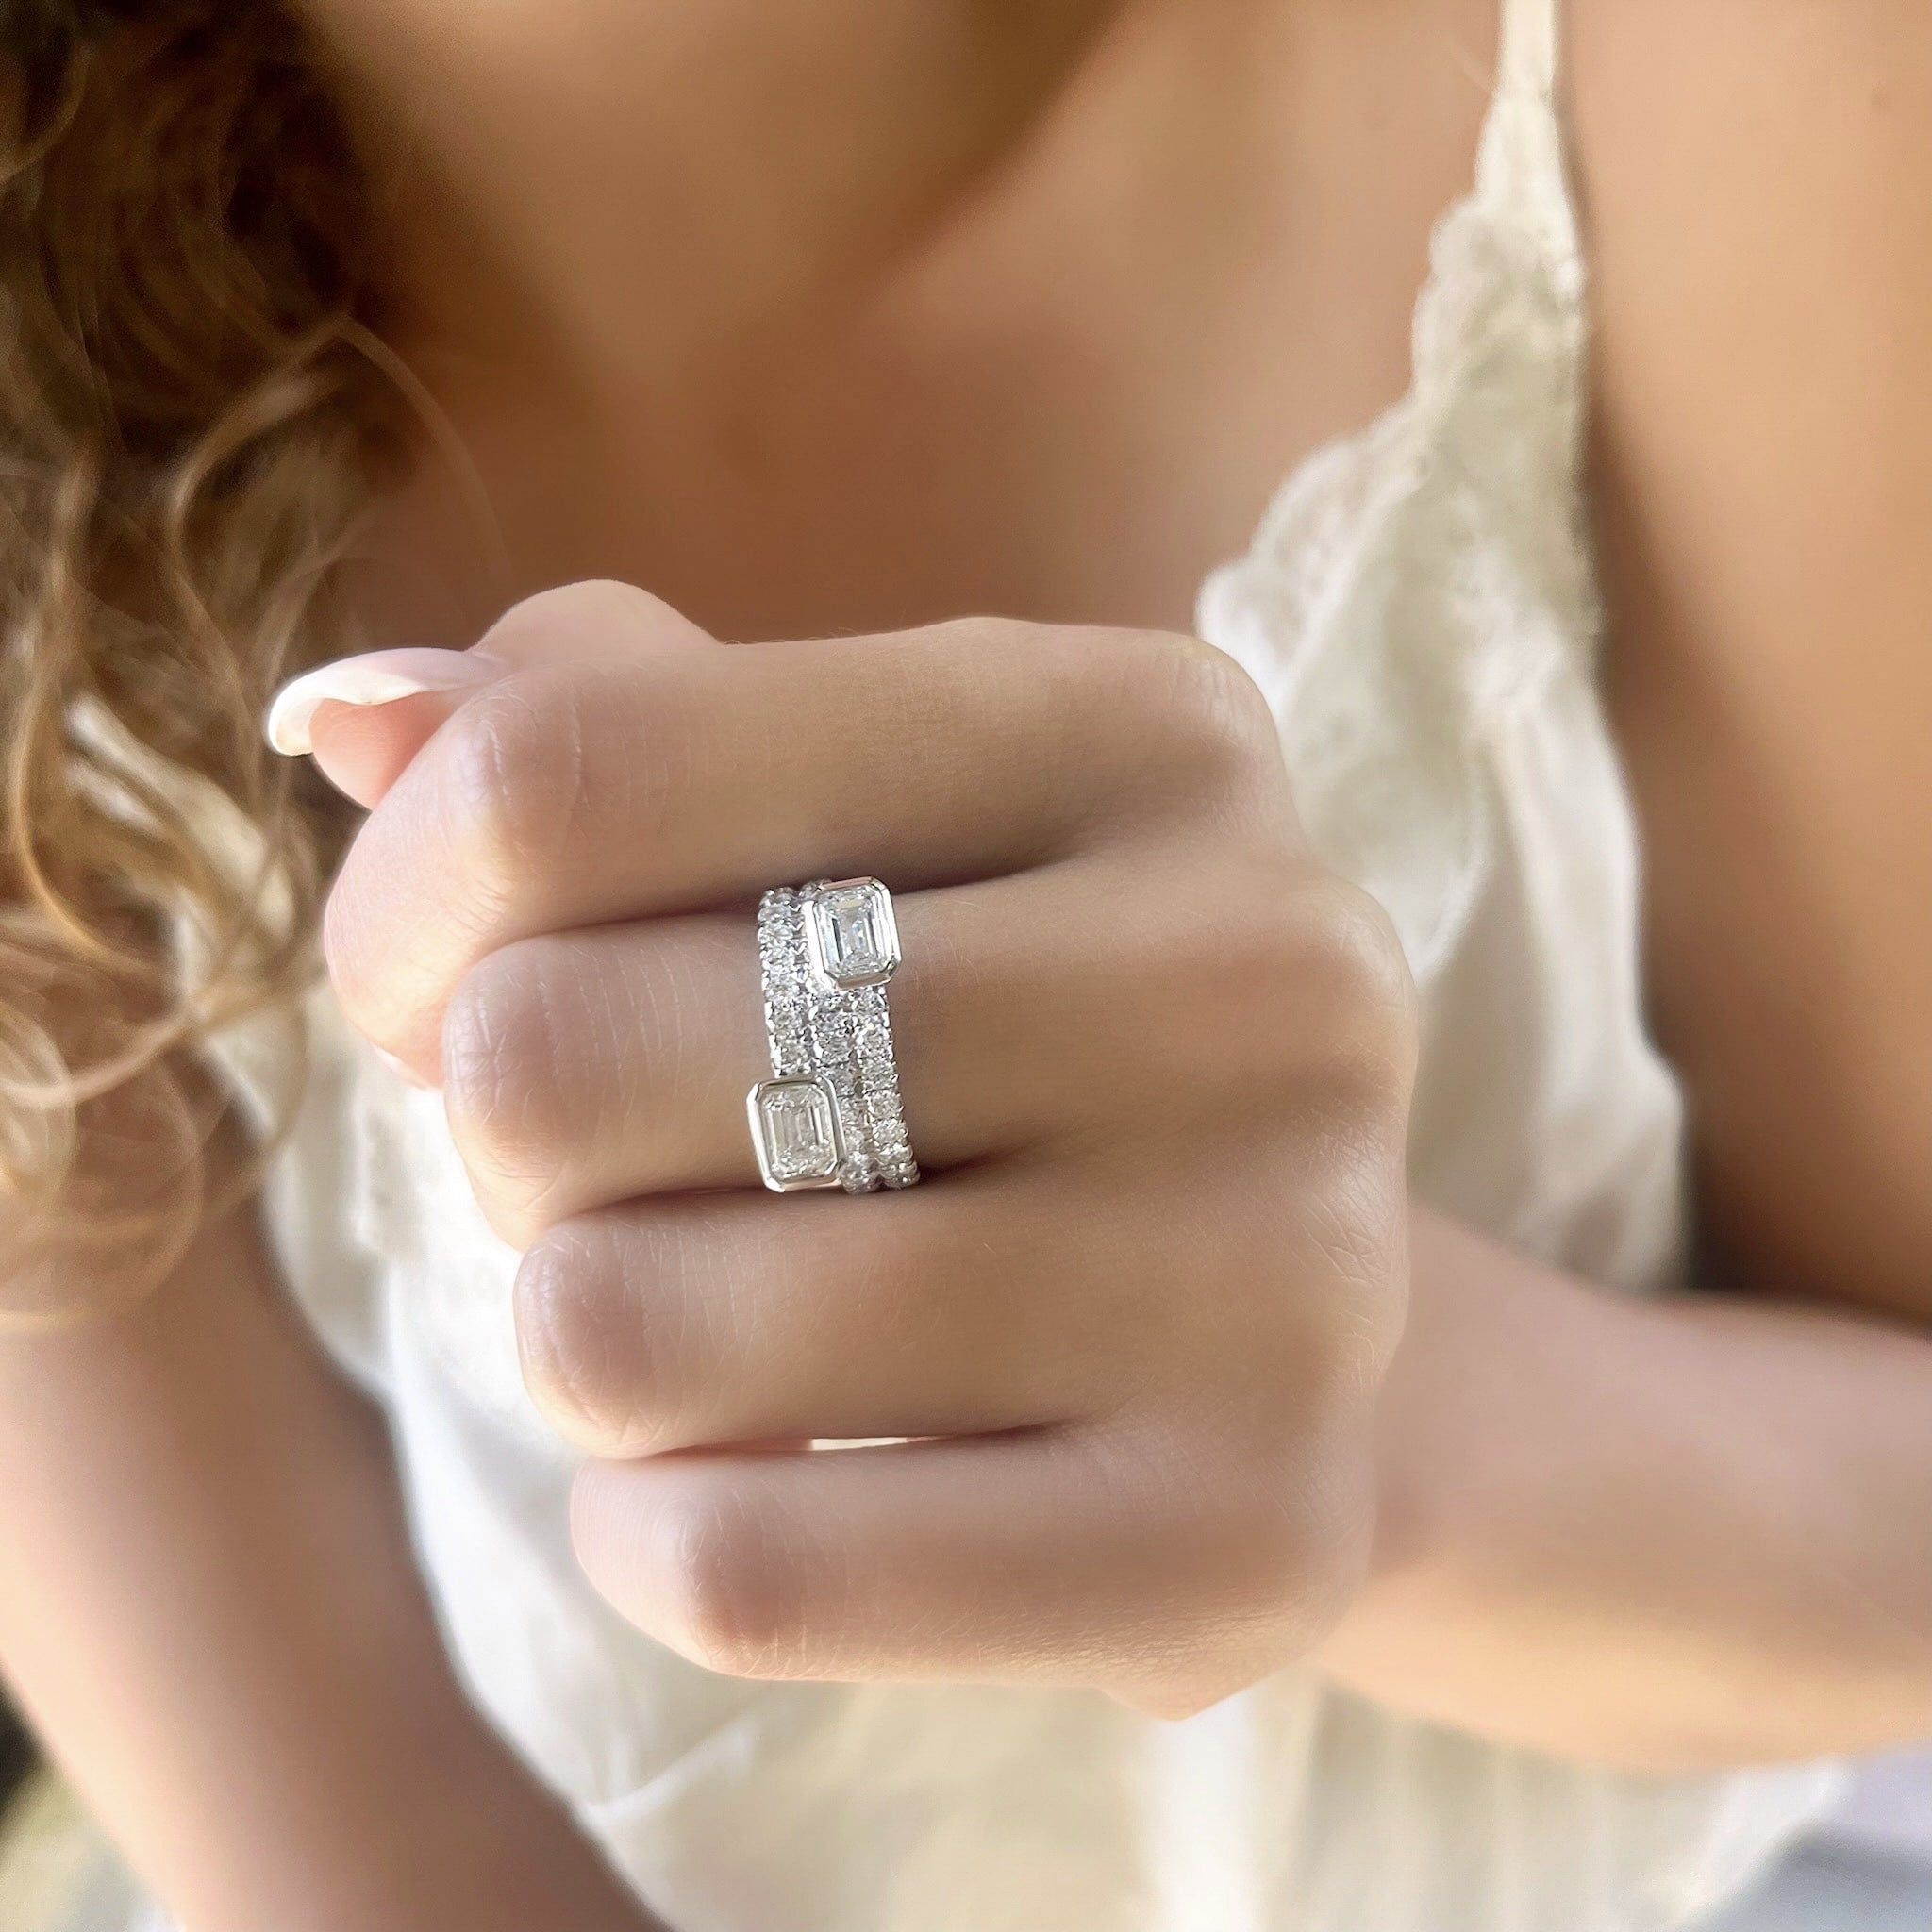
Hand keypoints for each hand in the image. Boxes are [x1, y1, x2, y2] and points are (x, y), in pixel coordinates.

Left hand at [303, 581, 1417, 1715]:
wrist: (1284, 1316)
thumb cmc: (1009, 1030)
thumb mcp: (864, 814)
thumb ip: (611, 731)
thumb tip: (353, 719)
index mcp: (1143, 731)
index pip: (579, 767)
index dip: (411, 899)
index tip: (430, 987)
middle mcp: (1259, 972)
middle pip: (559, 1055)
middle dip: (509, 1138)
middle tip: (627, 1164)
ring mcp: (1284, 1265)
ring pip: (622, 1331)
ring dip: (589, 1340)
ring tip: (722, 1310)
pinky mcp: (1247, 1529)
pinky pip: (741, 1566)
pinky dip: (653, 1531)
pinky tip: (746, 1472)